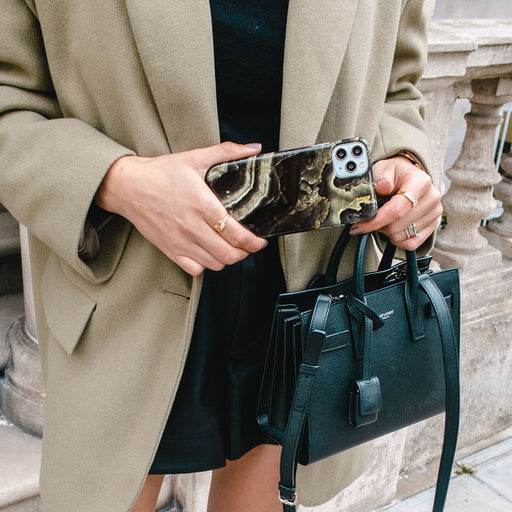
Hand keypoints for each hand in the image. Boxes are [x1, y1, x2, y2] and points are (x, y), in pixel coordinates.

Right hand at [95, 142, 266, 275]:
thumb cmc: (160, 173)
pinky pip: (195, 269)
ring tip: (231, 248)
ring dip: (228, 259)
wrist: (127, 186)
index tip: (260, 240)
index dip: (254, 241)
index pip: (236, 233)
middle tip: (249, 245)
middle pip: (229, 254)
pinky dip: (207, 265)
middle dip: (245, 252)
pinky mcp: (170, 250)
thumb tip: (253, 148)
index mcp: (202, 205)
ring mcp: (181, 241)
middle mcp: (192, 227)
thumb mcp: (194, 157)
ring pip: (215, 264)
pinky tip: (208, 252)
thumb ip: (226, 152)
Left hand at [349, 156, 441, 249]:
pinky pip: (410, 244)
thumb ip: (381, 178)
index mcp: (420, 182)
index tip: (358, 226)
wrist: (409, 176)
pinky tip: (393, 227)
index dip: (375, 221)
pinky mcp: (434, 225)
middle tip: (374, 215)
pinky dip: (397, 240)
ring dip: (386, 231)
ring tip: (386, 217)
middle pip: (396, 226)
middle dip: (378, 225)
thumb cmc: (395, 174)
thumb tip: (382, 187)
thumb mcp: (384, 169)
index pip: (397, 209)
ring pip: (400, 237)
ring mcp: (434, 213)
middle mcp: (431, 198)